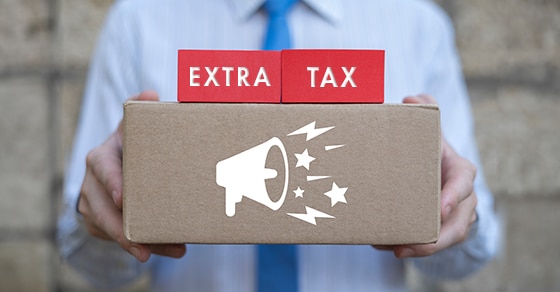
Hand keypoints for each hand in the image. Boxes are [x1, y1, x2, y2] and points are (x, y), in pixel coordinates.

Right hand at [78, 90, 186, 261]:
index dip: (111, 182)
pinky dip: (145, 245)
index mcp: (101, 156)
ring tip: (172, 250)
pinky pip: (118, 239)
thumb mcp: (133, 126)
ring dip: (140, 242)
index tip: (121, 198)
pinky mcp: (99, 223)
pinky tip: (168, 249)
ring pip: (112, 229)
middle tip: (142, 246)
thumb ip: (140, 109)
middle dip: (121, 230)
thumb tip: (150, 94)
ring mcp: (92, 205)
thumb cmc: (132, 144)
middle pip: (101, 210)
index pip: (102, 168)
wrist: (116, 164)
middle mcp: (92, 182)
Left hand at [374, 94, 477, 257]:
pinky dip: (408, 246)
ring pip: (442, 240)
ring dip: (419, 248)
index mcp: (461, 172)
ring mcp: (453, 218)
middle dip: (435, 239)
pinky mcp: (439, 230)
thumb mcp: (433, 131)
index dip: (454, 197)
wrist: (441, 173)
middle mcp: (463, 199)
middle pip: (456, 225)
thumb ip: (426, 110)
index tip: (441, 208)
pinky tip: (383, 245)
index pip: (463, 184)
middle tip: (408, 245)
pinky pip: (428, 243)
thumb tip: (411, 99)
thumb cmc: (433, 151)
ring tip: (391, 248)